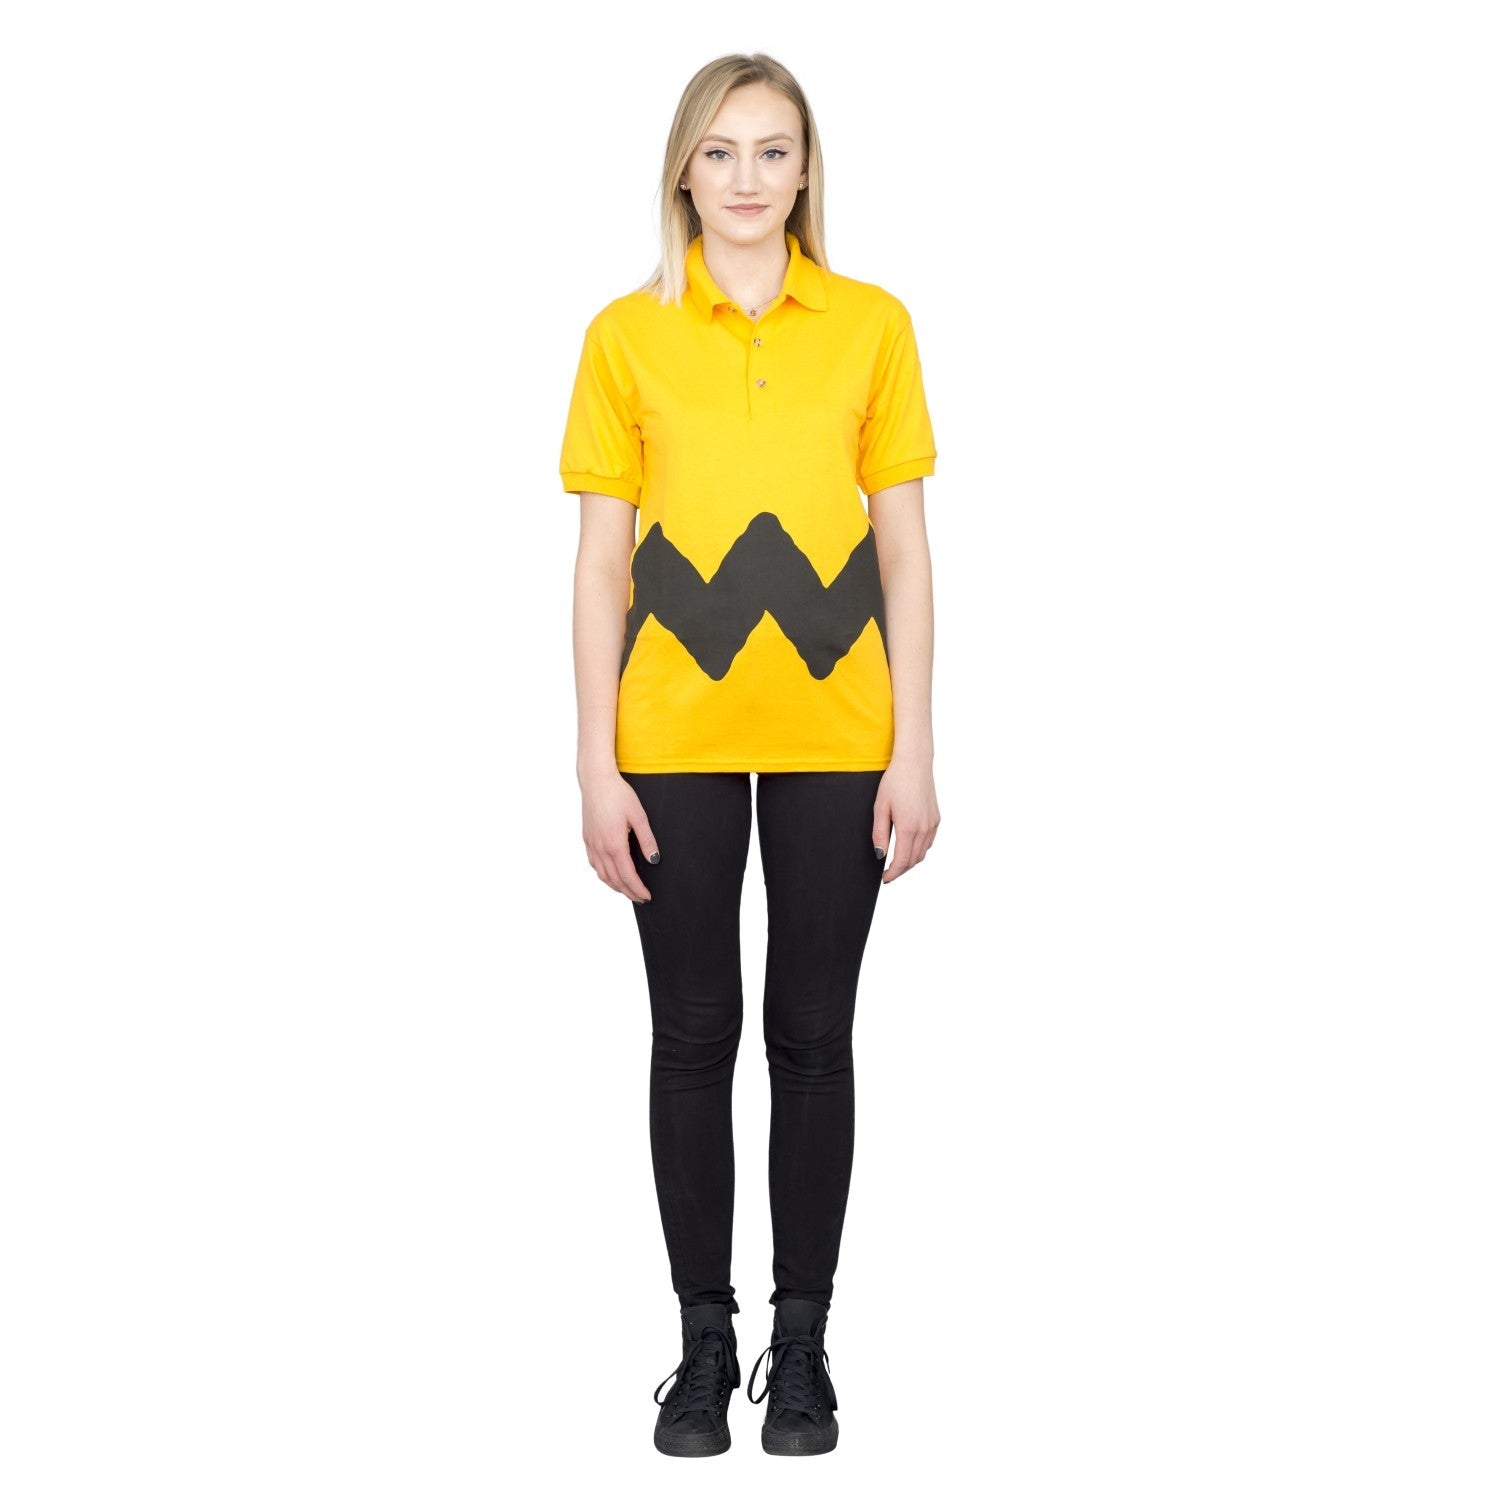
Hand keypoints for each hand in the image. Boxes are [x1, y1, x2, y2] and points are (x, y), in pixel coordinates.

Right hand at [580, 768, 657, 902]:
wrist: (596, 780)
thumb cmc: (618, 794)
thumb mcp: (638, 815)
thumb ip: (647, 840)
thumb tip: (654, 860)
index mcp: (614, 844)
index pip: (628, 876)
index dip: (638, 889)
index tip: (647, 896)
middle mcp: (600, 848)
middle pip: (614, 880)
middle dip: (628, 892)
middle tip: (640, 898)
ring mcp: (591, 844)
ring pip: (602, 874)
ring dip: (615, 886)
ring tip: (627, 890)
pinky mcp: (587, 838)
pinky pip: (594, 864)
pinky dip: (604, 874)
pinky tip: (611, 873)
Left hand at [871, 755, 938, 882]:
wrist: (914, 764)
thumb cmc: (894, 782)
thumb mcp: (880, 807)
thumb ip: (879, 833)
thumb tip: (880, 854)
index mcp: (909, 828)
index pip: (902, 861)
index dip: (893, 873)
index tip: (884, 878)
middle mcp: (924, 829)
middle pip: (913, 860)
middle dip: (901, 870)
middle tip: (888, 873)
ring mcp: (932, 824)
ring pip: (923, 853)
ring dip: (910, 861)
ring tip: (897, 862)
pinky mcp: (936, 818)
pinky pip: (929, 842)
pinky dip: (919, 850)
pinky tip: (909, 846)